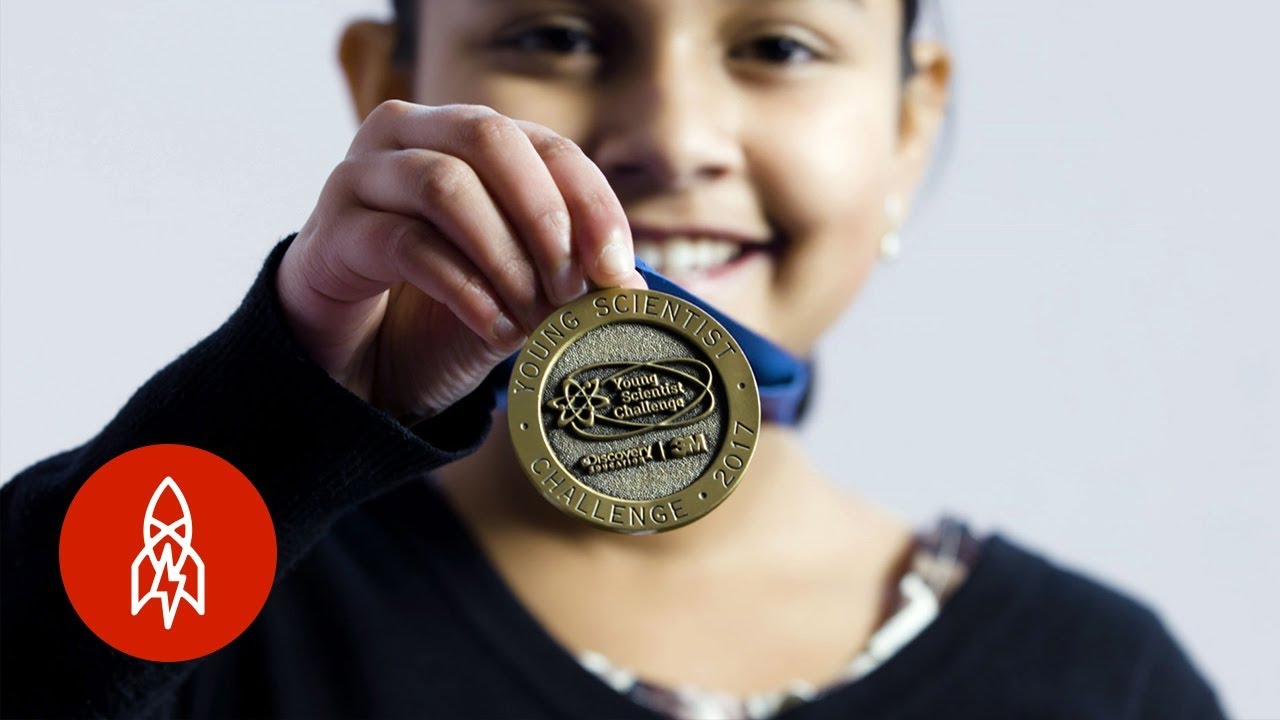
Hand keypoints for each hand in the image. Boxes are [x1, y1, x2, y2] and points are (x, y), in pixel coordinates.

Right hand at [276, 101, 644, 419]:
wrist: (356, 355)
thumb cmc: (439, 306)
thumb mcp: (516, 289)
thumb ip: (564, 277)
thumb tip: (631, 286)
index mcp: (465, 135)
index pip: (546, 144)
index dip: (590, 202)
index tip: (617, 269)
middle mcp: (408, 134)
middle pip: (490, 138)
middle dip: (545, 216)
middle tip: (572, 287)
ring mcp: (361, 176)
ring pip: (445, 185)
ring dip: (504, 258)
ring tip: (533, 317)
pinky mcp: (333, 232)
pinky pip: (407, 244)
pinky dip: (465, 290)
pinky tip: (494, 329)